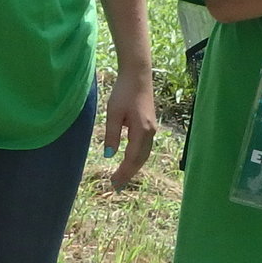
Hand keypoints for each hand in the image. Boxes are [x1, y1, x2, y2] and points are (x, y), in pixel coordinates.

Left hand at [102, 65, 157, 187]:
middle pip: (140, 160)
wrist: (138, 75)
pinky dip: (137, 157)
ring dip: (133, 167)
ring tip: (122, 177)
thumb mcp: (113, 113)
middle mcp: (150, 132)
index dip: (123, 172)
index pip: (132, 158)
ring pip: (144, 154)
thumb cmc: (123, 92)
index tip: (114, 183)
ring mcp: (152, 129)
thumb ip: (111, 134)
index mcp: (142, 131)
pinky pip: (144, 147)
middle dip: (129, 174)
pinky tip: (129, 161)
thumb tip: (109, 155)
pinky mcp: (150, 125)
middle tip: (116, 187)